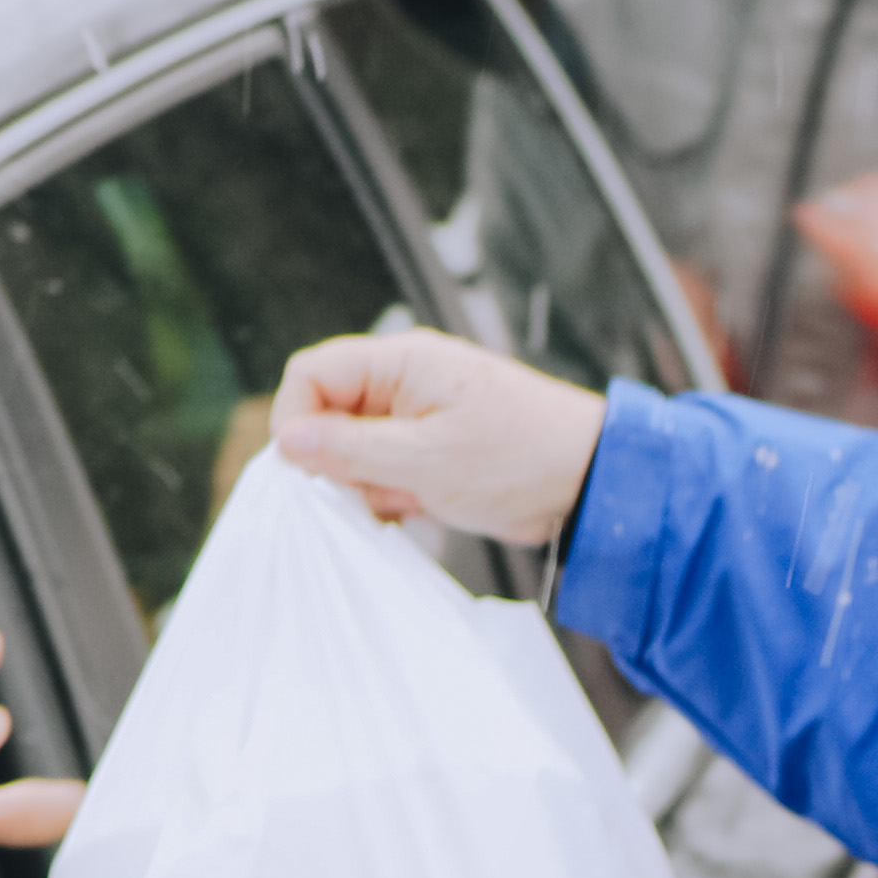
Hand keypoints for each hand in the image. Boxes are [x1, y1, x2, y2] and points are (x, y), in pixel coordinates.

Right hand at [272, 328, 611, 549]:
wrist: (590, 482)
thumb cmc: (520, 457)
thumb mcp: (427, 460)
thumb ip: (353, 451)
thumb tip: (287, 441)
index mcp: (400, 362)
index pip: (312, 374)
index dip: (296, 419)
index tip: (304, 469)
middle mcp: (402, 383)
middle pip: (328, 414)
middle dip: (334, 463)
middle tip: (365, 495)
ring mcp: (415, 420)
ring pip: (353, 452)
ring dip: (365, 487)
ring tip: (407, 504)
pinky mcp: (430, 455)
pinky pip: (384, 474)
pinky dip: (389, 500)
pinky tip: (415, 515)